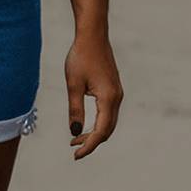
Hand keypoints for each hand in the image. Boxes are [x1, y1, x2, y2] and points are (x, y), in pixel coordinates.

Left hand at [65, 31, 122, 159]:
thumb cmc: (81, 57)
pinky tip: (85, 122)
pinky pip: (108, 112)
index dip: (89, 146)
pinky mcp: (113, 88)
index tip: (75, 155)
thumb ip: (75, 109)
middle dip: (92, 141)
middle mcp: (117, 98)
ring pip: (109, 122)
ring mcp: (117, 93)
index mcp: (108, 99)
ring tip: (76, 139)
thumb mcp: (73, 84)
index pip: (101, 131)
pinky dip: (98, 122)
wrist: (93, 35)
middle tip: (73, 148)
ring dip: (95, 132)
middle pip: (107, 130)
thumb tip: (75, 132)